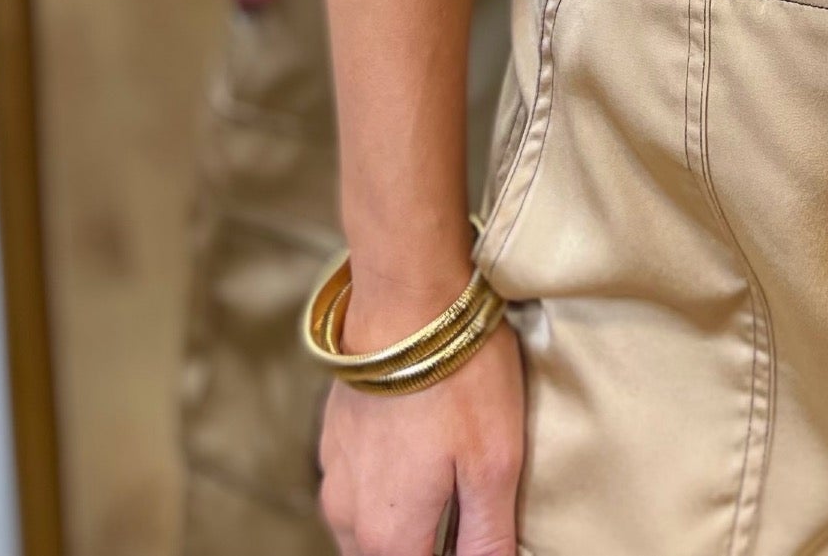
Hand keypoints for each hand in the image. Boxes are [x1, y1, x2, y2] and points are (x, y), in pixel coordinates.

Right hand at [319, 320, 522, 555]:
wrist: (405, 295)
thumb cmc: (458, 377)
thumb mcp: (494, 463)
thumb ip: (488, 538)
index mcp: (389, 538)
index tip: (477, 539)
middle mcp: (349, 519)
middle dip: (427, 549)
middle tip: (469, 526)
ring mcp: (335, 476)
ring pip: (368, 533)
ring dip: (404, 529)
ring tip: (449, 494)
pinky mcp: (333, 438)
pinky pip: (358, 491)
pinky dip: (387, 493)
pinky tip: (421, 458)